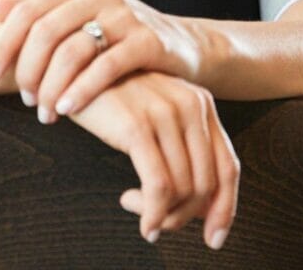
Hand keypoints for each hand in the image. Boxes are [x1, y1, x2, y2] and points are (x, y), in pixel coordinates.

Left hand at [0, 0, 211, 119]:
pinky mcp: (148, 40)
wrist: (183, 46)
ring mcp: (126, 14)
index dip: (4, 44)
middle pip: (46, 31)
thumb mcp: (80, 21)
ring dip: (52, 86)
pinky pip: (106, 66)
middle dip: (27, 70)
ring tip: (46, 113)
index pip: (27, 11)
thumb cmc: (120, 38)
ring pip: (73, 50)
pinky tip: (69, 109)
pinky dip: (82, 89)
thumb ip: (39, 13)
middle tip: (25, 100)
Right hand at [70, 70, 238, 248]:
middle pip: (205, 185)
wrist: (75, 64)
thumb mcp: (156, 112)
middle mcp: (190, 105)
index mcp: (200, 102)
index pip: (228, 166)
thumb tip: (199, 203)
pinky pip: (158, 187)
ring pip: (183, 191)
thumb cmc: (114, 94)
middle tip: (158, 221)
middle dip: (183, 216)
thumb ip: (181, 144)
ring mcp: (165, 114)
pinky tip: (139, 215)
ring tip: (138, 209)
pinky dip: (152, 213)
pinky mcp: (137, 125)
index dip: (224, 209)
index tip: (213, 238)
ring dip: (162, 215)